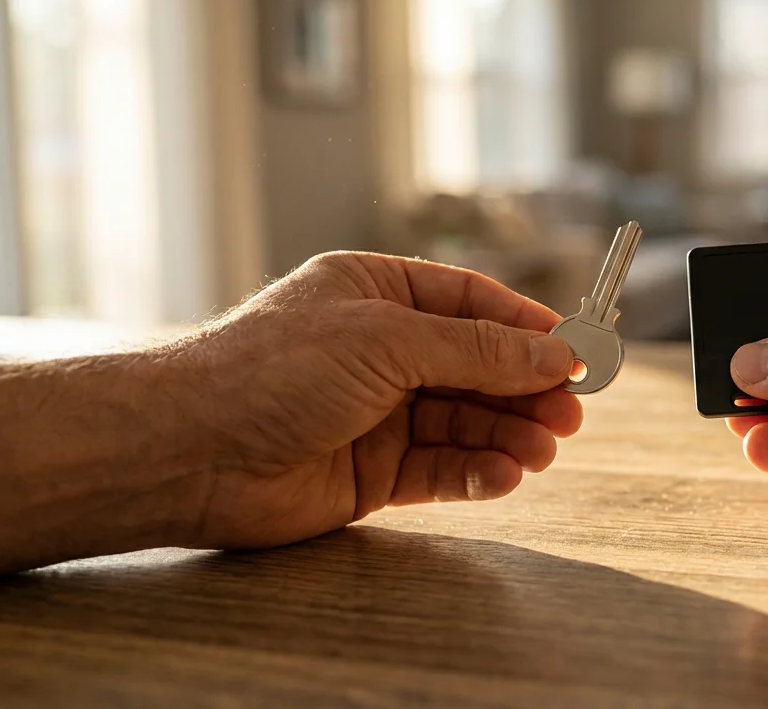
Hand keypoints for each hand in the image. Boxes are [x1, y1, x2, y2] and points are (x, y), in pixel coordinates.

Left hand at [174, 252, 581, 549]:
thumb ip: (477, 351)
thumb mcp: (388, 339)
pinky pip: (441, 470)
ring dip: (510, 435)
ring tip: (546, 450)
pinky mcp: (373, 472)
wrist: (189, 452)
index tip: (577, 353)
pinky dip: (477, 472)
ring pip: (466, 423)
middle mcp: (380, 350)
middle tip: (572, 413)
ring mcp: (378, 412)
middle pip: (477, 367)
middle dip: (527, 390)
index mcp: (376, 294)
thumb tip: (553, 355)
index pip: (472, 303)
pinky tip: (505, 474)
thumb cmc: (270, 371)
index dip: (528, 328)